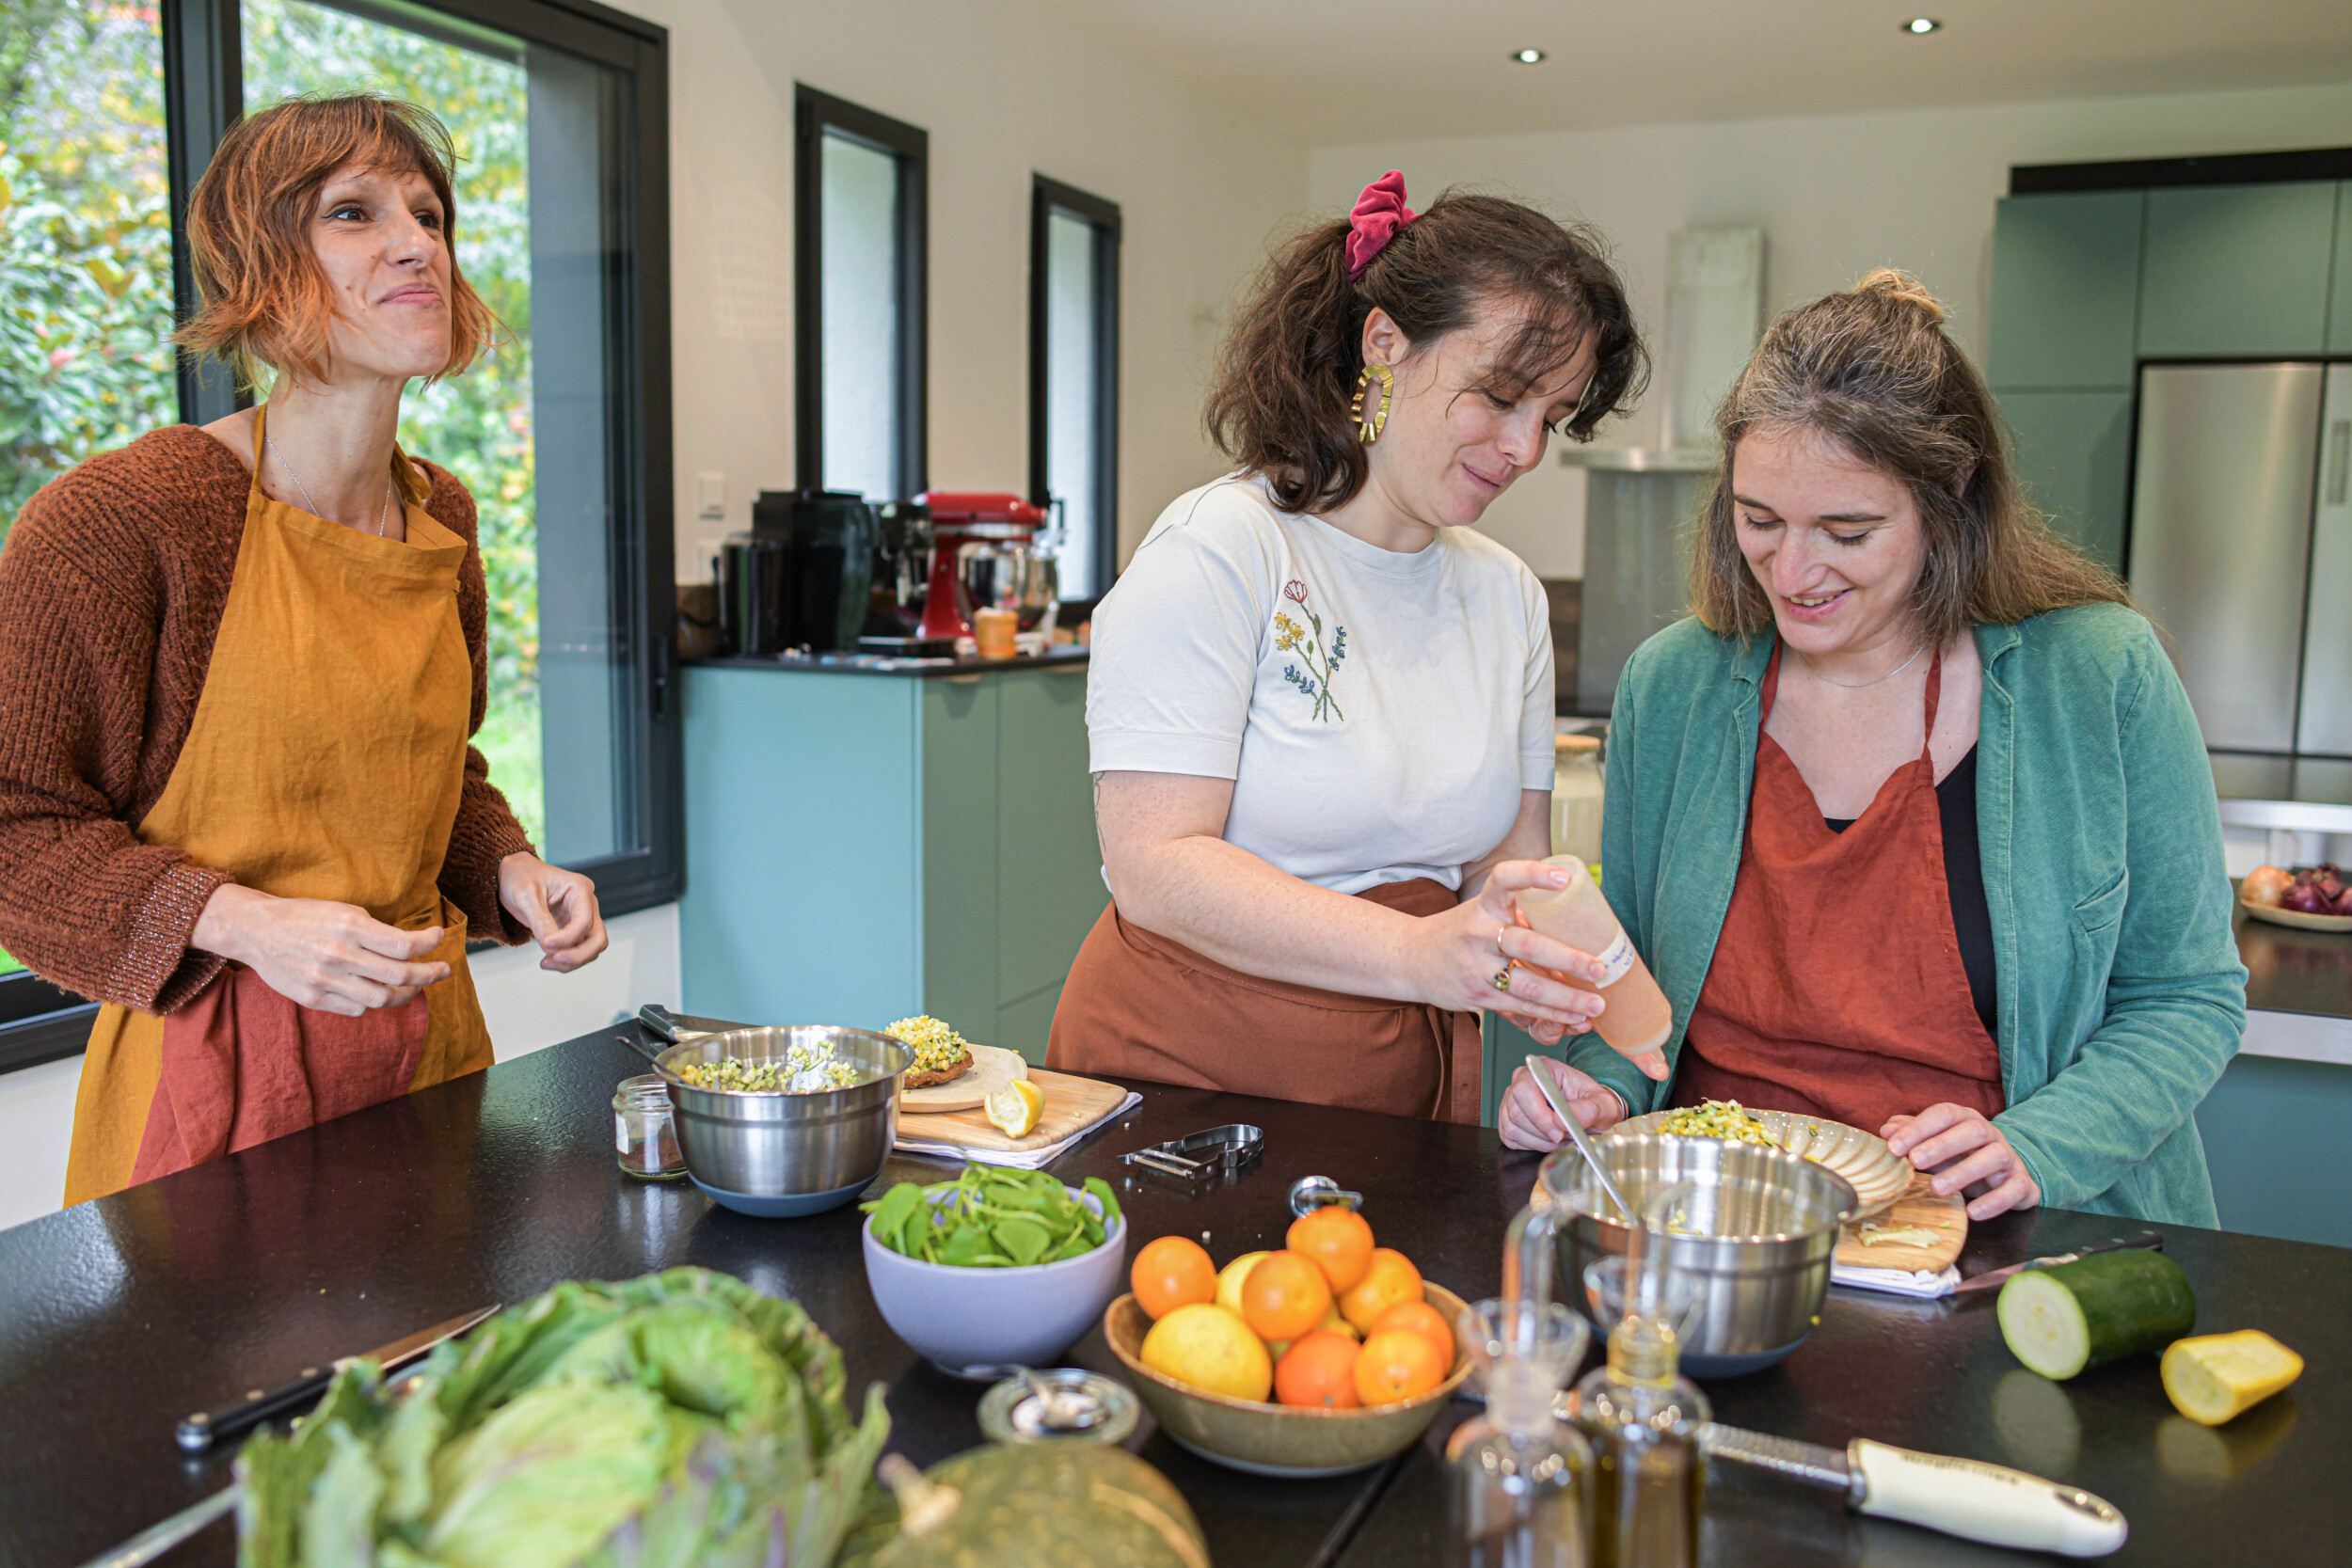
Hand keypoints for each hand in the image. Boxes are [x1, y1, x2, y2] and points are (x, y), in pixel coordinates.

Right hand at [192, 883, 448, 1015]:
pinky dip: (373, 1001)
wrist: (256, 930)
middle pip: (400, 975)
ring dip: (406, 993)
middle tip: (443, 970)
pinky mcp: (313, 998)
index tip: (439, 938)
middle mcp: (339, 954)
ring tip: (414, 985)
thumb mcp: (343, 910)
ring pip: (382, 998)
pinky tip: (377, 990)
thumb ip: (375, 931)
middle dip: (430, 974)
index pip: (404, 945)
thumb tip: (412, 948)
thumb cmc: (305, 916)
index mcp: (349, 926)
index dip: (429, 944)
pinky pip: (357, 1008)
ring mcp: (325, 980)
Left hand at [498, 852, 607, 971]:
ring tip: (546, 962)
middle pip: (597, 938)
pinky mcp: (570, 929)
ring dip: (572, 961)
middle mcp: (586, 903)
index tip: (546, 945)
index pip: (584, 921)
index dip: (567, 938)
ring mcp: (580, 917)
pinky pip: (576, 949)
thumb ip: (540, 921)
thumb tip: (550, 946)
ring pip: (591, 948)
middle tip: (556, 960)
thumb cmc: (519, 876)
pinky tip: (547, 960)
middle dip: (579, 955)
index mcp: (579, 889)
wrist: (511, 874)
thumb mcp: (526, 895)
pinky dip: (565, 960)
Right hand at [1411, 859, 1607, 1038]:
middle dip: (1568, 960)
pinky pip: (1521, 1008)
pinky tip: (1575, 1018)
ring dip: (1567, 1000)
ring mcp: (1477, 968)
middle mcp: (1479, 933)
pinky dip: (1551, 1015)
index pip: (1506, 880)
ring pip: (1528, 987)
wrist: (1411, 959)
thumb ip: (1520, 918)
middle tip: (1599, 968)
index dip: (1534, 875)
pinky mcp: (1479, 997)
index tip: (1565, 878)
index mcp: (1484, 905)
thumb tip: (1574, 927)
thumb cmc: (1460, 932)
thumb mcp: (1482, 912)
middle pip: (1528, 946)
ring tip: (1596, 1004)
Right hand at [1498, 1059, 1625, 1151]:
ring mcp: (1510, 1099)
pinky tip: (1547, 1139)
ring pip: (1512, 1128)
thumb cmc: (1595, 1104)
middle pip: (1516, 1112)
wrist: (1592, 1112)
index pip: (1525, 1089)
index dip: (1539, 1115)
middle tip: (1565, 1137)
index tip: (1559, 1132)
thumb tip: (1561, 1121)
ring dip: (1539, 1141)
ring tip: (1560, 1138)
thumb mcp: (1603, 1105)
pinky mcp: (1507, 1119)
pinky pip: (1510, 1138)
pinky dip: (1531, 1145)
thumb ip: (1588, 1110)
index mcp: (1542, 1069)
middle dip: (1542, 1132)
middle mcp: (1521, 1080)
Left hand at [1882, 1104, 2042, 1220]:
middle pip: (1973, 1130)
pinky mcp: (2023, 1183)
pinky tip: (1972, 1212)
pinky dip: (1995, 1201)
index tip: (1894, 1147)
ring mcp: (2010, 1157)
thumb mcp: (1935, 1144)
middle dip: (1942, 1144)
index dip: (1919, 1128)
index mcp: (1965, 1119)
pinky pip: (2016, 1188)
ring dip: (1965, 1171)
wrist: (2005, 1175)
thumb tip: (1887, 1131)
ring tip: (1937, 1188)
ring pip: (1996, 1155)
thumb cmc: (1960, 1156)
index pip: (1944, 1114)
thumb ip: (1912, 1135)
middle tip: (1914, 1161)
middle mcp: (1990, 1134)